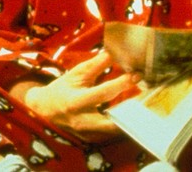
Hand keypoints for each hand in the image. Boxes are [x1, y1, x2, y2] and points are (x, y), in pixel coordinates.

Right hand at [11, 51, 140, 141]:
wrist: (43, 111)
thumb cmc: (62, 89)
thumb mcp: (77, 74)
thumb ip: (97, 64)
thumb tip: (116, 50)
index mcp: (77, 102)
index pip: (103, 93)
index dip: (122, 83)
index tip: (136, 74)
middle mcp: (82, 121)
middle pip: (112, 121)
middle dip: (131, 112)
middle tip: (148, 100)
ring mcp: (87, 134)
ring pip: (113, 132)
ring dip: (129, 121)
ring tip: (144, 108)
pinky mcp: (90, 141)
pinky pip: (110, 136)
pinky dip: (121, 126)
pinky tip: (133, 117)